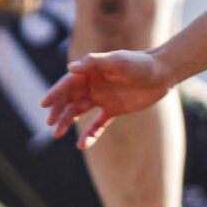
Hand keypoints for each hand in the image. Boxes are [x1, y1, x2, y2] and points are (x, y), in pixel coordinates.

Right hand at [41, 51, 176, 146]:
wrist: (162, 73)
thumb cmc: (140, 64)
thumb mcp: (118, 61)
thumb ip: (94, 63)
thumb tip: (70, 69)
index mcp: (91, 71)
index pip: (68, 83)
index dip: (55, 93)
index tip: (44, 105)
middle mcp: (94, 84)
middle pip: (70, 99)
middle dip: (58, 110)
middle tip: (51, 124)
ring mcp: (103, 98)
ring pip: (80, 111)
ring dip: (68, 121)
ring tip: (57, 134)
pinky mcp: (114, 109)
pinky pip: (98, 124)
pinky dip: (90, 134)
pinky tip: (82, 145)